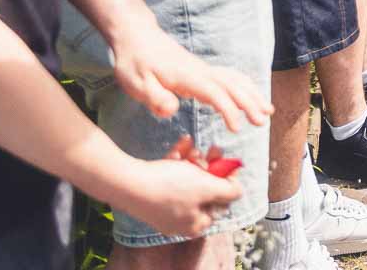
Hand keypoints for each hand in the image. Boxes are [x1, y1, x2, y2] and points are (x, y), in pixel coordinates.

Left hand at [111, 24, 268, 131]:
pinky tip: (251, 96)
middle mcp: (201, 71)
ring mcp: (203, 69)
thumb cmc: (135, 62)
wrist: (137, 36)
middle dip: (250, 103)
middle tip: (263, 121)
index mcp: (187, 77)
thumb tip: (173, 110)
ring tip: (267, 110)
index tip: (237, 128)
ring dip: (252, 94)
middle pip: (233, 85)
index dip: (228, 110)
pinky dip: (245, 86)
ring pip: (235, 80)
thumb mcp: (136, 83)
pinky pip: (230, 77)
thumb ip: (155, 98)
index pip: (215, 93)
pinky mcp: (202, 71)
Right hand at [112, 141, 244, 237]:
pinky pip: (172, 173)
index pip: (221, 203)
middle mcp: (181, 219)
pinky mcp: (153, 191)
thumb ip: (229, 192)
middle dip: (209, 166)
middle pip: (205, 188)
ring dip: (193, 159)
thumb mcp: (208, 188)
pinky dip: (178, 158)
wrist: (127, 182)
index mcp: (196, 224)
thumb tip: (239, 191)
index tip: (230, 162)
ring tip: (192, 148)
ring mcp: (165, 206)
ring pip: (188, 177)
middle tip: (213, 149)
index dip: (228, 181)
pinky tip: (181, 143)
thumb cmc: (169, 187)